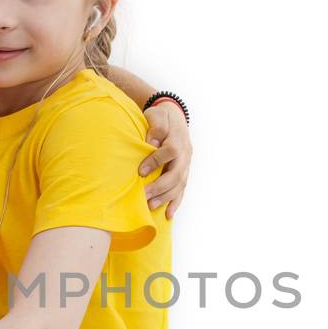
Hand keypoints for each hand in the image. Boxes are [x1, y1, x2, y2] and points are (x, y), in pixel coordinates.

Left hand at [139, 99, 191, 219]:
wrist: (174, 118)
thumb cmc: (161, 117)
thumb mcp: (157, 114)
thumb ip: (156, 126)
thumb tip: (152, 143)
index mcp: (178, 138)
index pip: (170, 151)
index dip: (156, 161)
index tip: (140, 171)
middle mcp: (186, 153)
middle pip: (177, 173)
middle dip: (160, 186)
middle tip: (143, 195)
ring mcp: (186, 164)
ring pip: (180, 184)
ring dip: (166, 197)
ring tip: (151, 206)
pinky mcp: (184, 172)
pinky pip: (182, 189)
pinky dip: (176, 202)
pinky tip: (168, 214)